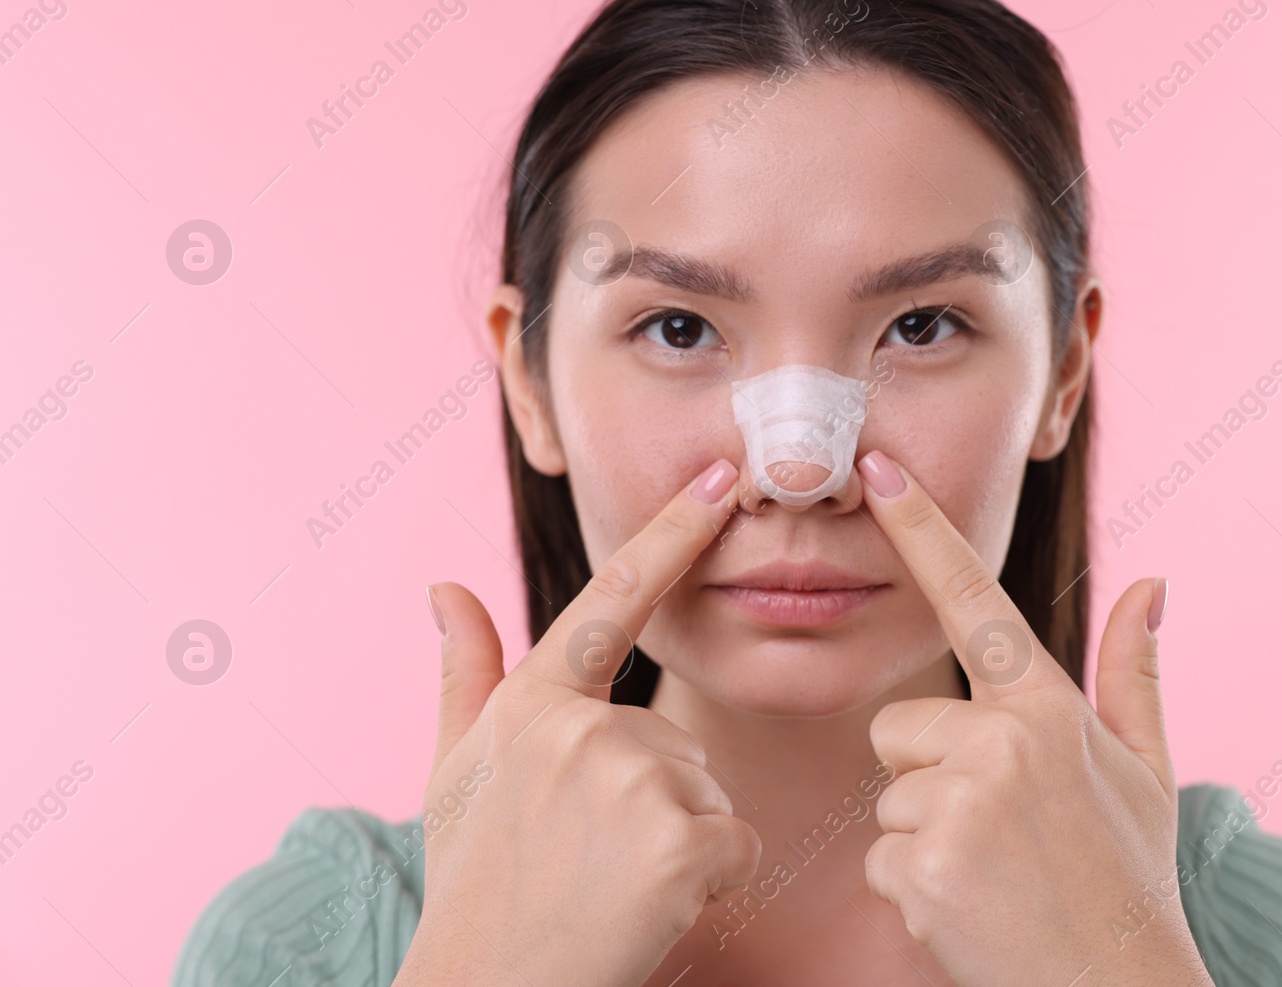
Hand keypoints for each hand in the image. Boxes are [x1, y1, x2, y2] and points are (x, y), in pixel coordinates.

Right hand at [394, 459, 761, 986]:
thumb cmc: (475, 884)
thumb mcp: (454, 774)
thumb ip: (464, 674)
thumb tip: (443, 586)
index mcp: (531, 702)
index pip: (613, 600)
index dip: (673, 533)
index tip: (719, 478)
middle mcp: (579, 726)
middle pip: (673, 739)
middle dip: (652, 798)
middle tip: (587, 857)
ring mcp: (629, 780)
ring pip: (705, 789)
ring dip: (676, 839)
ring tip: (608, 882)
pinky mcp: (680, 839)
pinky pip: (734, 840)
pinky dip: (708, 879)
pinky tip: (648, 907)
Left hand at [856, 451, 1213, 986]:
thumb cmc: (1130, 881)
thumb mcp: (1147, 773)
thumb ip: (1135, 673)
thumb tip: (1155, 582)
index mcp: (1050, 708)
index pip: (974, 601)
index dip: (922, 530)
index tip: (877, 469)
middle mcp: (1003, 740)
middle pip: (900, 727)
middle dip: (929, 776)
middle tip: (997, 833)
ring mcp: (959, 801)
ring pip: (887, 794)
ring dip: (923, 837)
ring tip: (992, 874)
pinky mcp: (922, 862)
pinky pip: (879, 855)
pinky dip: (912, 889)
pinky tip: (969, 910)